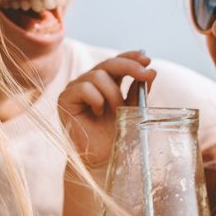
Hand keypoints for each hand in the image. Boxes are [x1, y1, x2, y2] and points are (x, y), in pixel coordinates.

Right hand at [58, 51, 154, 168]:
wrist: (101, 159)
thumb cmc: (115, 136)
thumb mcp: (132, 110)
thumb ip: (138, 91)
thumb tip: (150, 72)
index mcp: (105, 82)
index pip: (116, 61)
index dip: (130, 57)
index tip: (147, 59)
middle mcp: (88, 82)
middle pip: (108, 63)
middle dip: (129, 66)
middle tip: (145, 73)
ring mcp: (75, 88)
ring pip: (98, 75)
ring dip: (113, 93)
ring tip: (115, 111)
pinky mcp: (65, 98)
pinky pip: (84, 88)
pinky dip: (96, 100)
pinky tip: (97, 113)